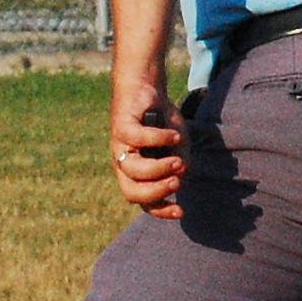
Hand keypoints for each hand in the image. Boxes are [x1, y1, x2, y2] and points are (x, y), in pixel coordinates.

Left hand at [108, 80, 186, 218]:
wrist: (147, 88)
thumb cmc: (162, 120)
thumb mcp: (179, 145)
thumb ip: (181, 161)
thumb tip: (181, 173)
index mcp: (136, 173)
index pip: (143, 201)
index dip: (160, 210)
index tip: (181, 211)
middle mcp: (124, 163)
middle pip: (131, 193)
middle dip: (156, 192)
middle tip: (176, 182)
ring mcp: (120, 146)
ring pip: (133, 169)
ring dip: (159, 168)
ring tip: (177, 161)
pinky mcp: (121, 126)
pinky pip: (138, 139)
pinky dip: (160, 139)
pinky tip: (175, 135)